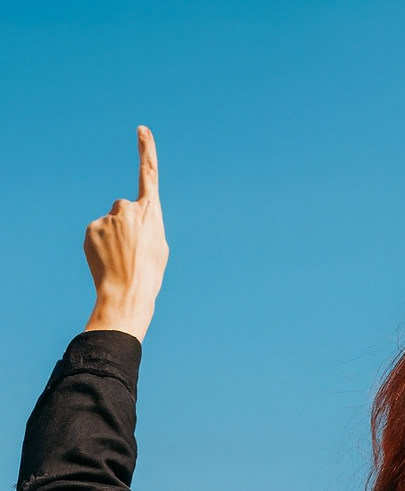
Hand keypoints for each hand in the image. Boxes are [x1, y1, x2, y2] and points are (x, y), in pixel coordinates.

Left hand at [84, 127, 168, 341]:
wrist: (127, 294)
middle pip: (123, 210)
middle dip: (125, 227)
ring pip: (109, 224)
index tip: (142, 131)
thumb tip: (132, 223)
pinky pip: (96, 234)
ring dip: (112, 239)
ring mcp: (109, 218)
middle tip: (131, 254)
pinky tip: (106, 262)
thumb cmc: (148, 275)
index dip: (146, 150)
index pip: (149, 174)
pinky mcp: (92, 228)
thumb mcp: (158, 249)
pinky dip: (99, 247)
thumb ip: (147, 227)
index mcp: (150, 212)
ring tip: (120, 261)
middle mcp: (128, 208)